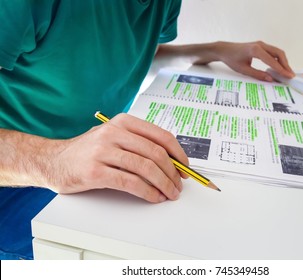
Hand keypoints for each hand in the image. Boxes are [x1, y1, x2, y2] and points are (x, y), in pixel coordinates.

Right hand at [49, 113, 188, 202]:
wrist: (53, 161)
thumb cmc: (87, 151)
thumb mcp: (113, 137)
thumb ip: (138, 143)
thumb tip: (171, 160)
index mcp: (123, 122)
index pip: (161, 136)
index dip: (179, 153)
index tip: (185, 167)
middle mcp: (114, 132)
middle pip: (156, 153)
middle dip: (173, 172)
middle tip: (179, 185)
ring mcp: (103, 150)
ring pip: (146, 168)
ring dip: (164, 184)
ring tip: (170, 194)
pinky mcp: (95, 171)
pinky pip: (131, 183)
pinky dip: (148, 192)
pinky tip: (154, 197)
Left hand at [208, 41, 294, 81]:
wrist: (225, 50)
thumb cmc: (232, 59)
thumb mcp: (244, 70)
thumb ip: (258, 74)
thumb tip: (270, 80)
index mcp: (255, 50)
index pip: (272, 61)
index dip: (281, 69)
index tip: (288, 76)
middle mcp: (260, 45)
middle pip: (279, 53)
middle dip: (286, 64)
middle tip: (290, 75)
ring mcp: (261, 44)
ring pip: (277, 52)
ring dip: (283, 61)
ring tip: (287, 72)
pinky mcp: (261, 46)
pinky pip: (273, 52)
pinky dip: (278, 59)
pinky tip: (279, 67)